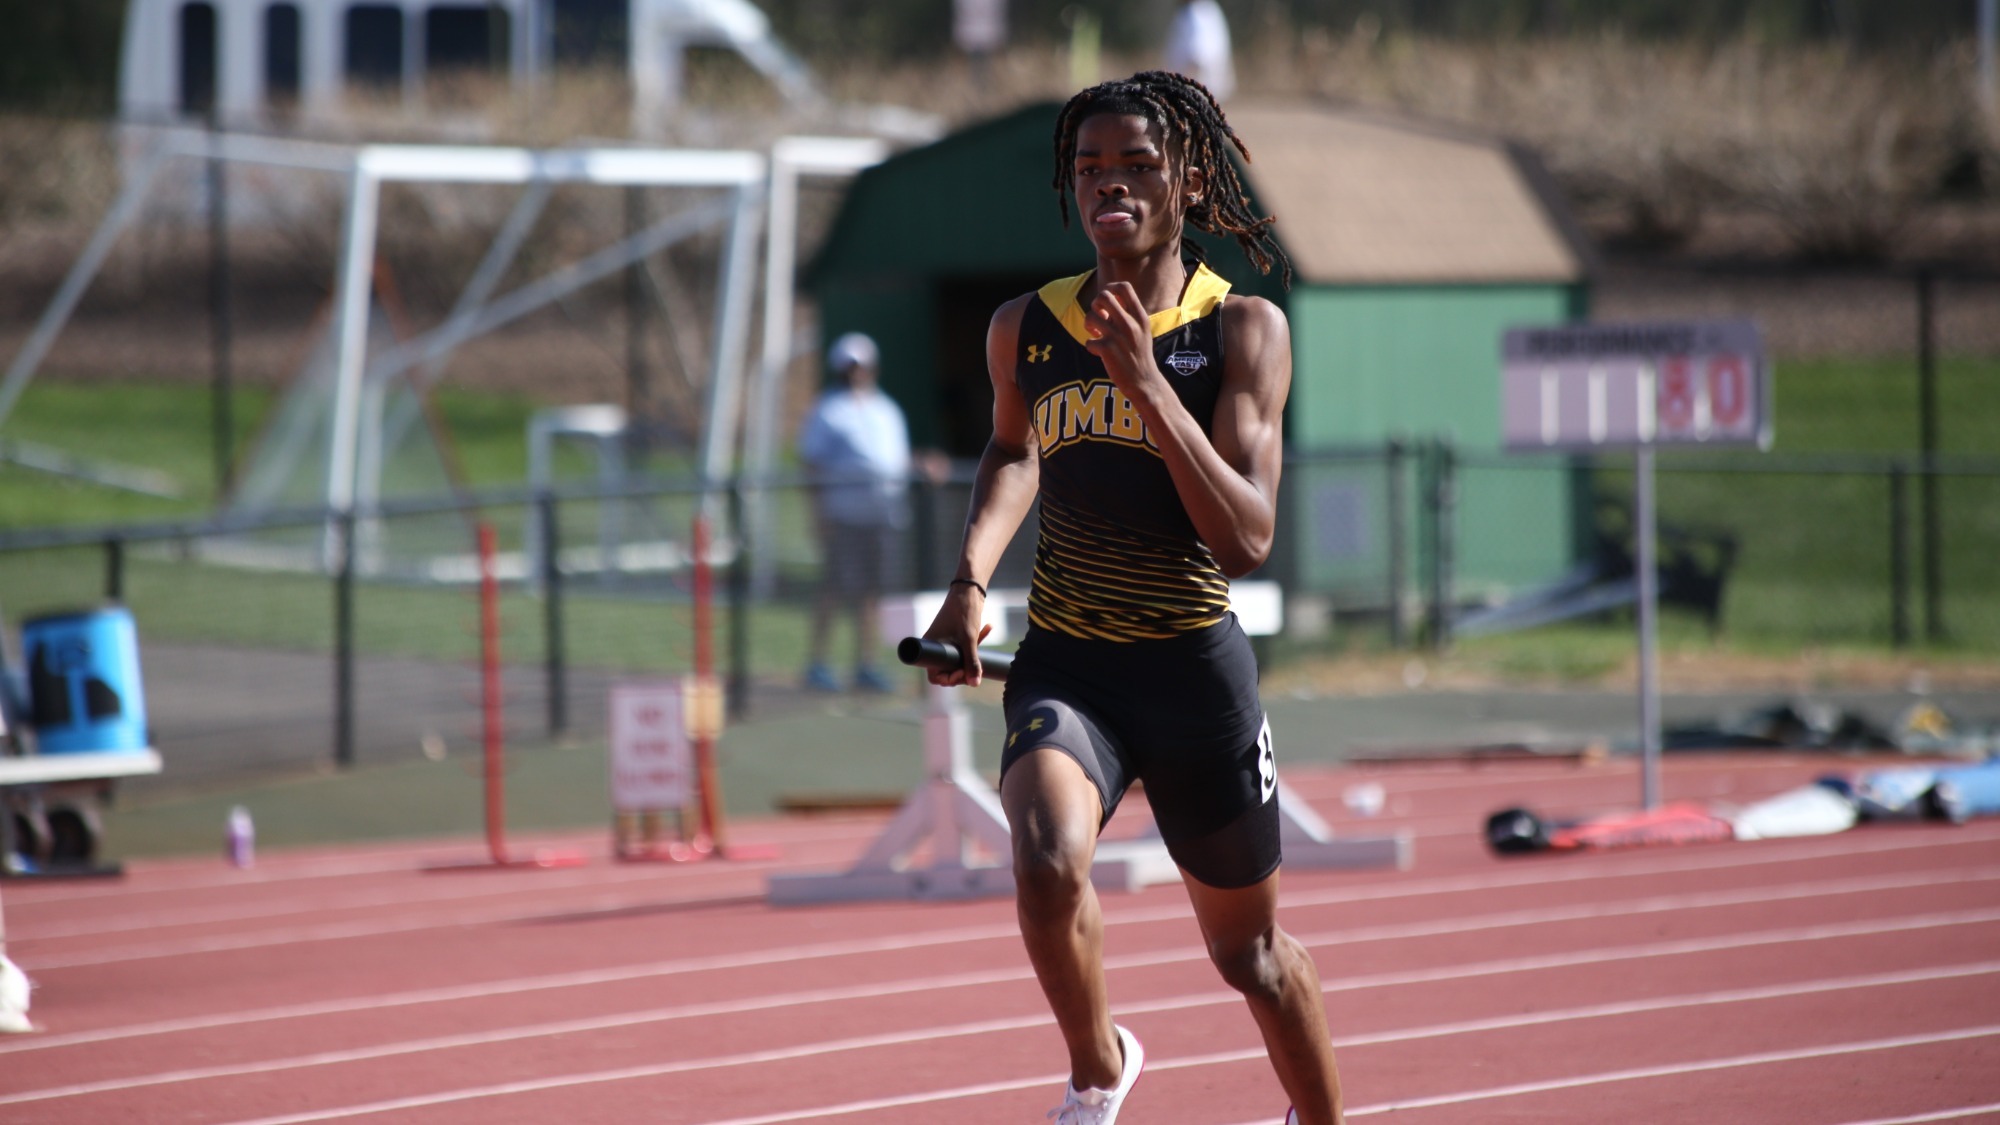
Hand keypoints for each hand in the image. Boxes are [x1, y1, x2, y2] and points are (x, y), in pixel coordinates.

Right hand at [922, 596, 991, 686]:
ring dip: (972, 656)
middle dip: (963, 669)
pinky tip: (988, 628)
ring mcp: (945, 642)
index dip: (949, 679)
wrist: (969, 589)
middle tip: (976, 665)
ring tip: (981, 640)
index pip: (935, 675)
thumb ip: (972, 663)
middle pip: (948, 670)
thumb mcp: (970, 640)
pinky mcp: (955, 636)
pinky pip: (964, 648)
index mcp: (931, 647)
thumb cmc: (964, 612)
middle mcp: (935, 646)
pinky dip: (975, 644)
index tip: (963, 673)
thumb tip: (975, 684)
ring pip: (958, 660)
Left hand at [1083, 282, 1159, 397]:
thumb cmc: (1140, 355)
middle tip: (1099, 318)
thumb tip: (1108, 299)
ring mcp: (1118, 336)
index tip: (1108, 301)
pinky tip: (1099, 352)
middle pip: (1103, 296)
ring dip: (1089, 325)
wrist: (1145, 382)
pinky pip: (1088, 341)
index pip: (1124, 287)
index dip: (1110, 288)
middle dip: (1096, 305)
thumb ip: (1129, 314)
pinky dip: (1090, 346)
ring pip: (1090, 316)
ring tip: (1096, 334)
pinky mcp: (1107, 350)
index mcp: (1140, 316)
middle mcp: (1130, 324)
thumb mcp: (1142, 331)